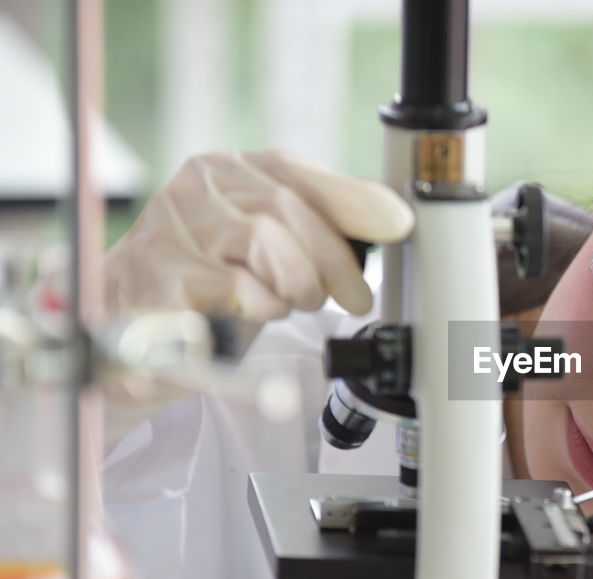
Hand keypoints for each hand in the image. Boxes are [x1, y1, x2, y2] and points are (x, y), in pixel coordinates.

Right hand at [107, 150, 412, 323]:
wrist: (131, 329)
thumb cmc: (211, 283)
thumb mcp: (271, 246)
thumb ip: (322, 225)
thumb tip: (393, 218)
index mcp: (228, 171)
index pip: (297, 174)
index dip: (353, 201)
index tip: (398, 225)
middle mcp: (194, 189)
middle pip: (287, 213)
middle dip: (330, 263)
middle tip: (346, 297)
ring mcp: (169, 230)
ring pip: (264, 247)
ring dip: (293, 287)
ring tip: (285, 304)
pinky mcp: (156, 280)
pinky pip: (233, 292)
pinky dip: (257, 311)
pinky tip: (247, 317)